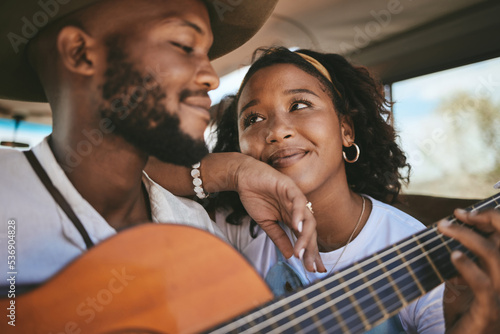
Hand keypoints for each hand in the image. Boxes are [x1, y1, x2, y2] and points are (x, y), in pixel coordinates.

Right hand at [145, 153, 324, 272]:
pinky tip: (297, 227)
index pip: (306, 237)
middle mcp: (298, 209)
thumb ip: (279, 237)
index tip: (314, 270)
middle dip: (312, 249)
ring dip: (305, 236)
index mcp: (293, 218)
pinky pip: (298, 201)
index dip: (311, 253)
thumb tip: (289, 255)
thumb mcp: (266, 223)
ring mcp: (295, 198)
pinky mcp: (289, 186)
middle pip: (311, 231)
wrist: (243, 178)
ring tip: (301, 251)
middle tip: (311, 266)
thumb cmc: (255, 197)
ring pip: (308, 218)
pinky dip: (299, 214)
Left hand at [438, 208, 499, 333]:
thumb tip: (452, 232)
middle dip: (484, 220)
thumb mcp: (463, 281)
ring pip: (495, 257)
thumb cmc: (464, 312)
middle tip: (455, 214)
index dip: (489, 218)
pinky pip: (483, 284)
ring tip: (444, 228)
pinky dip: (468, 267)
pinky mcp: (490, 310)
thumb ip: (465, 260)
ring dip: (468, 237)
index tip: (460, 212)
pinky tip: (453, 255)